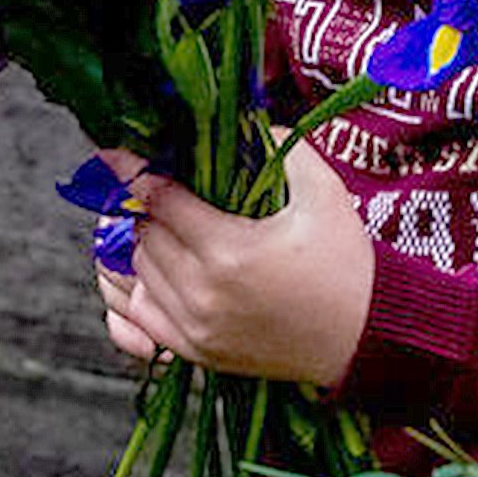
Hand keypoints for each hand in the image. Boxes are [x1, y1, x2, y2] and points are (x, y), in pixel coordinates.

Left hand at [96, 136, 372, 384]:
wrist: (362, 335)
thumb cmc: (344, 260)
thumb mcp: (324, 191)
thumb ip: (283, 148)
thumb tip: (245, 122)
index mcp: (229, 251)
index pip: (162, 202)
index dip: (136, 173)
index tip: (114, 154)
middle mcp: (203, 293)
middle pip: (145, 236)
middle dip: (143, 206)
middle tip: (147, 184)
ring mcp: (196, 329)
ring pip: (139, 275)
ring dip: (139, 245)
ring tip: (151, 222)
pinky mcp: (197, 354)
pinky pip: (142, 320)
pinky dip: (137, 291)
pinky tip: (150, 270)